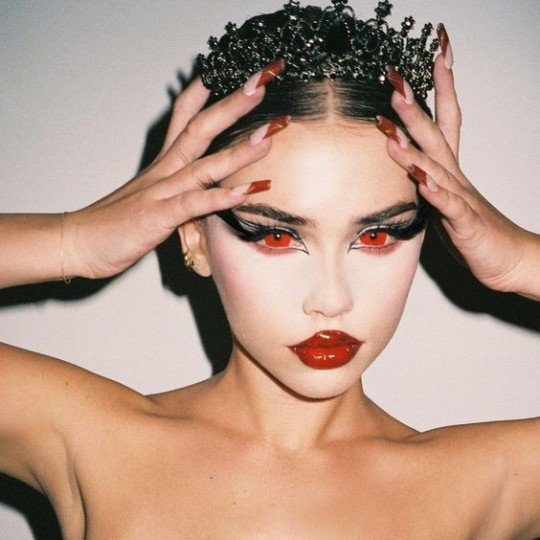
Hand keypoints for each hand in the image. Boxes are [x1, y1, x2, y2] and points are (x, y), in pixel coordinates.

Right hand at [65, 75, 277, 279]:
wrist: (79, 242)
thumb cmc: (116, 222)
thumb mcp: (153, 199)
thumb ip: (181, 190)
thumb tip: (208, 191)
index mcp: (163, 165)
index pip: (185, 118)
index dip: (205, 92)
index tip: (228, 71)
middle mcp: (164, 171)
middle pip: (201, 129)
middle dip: (232, 104)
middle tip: (261, 82)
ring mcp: (161, 192)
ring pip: (204, 165)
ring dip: (238, 150)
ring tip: (268, 135)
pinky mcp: (158, 216)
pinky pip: (193, 203)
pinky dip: (219, 196)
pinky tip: (245, 191)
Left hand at [380, 34, 539, 299]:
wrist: (509, 260)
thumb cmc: (475, 231)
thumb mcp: (444, 202)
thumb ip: (427, 182)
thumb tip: (407, 165)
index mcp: (450, 172)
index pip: (444, 123)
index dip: (438, 90)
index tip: (431, 58)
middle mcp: (456, 178)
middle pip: (436, 135)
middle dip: (415, 107)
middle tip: (395, 81)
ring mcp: (462, 199)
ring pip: (437, 167)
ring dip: (413, 146)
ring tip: (391, 126)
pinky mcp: (466, 224)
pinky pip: (449, 206)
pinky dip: (435, 192)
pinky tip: (420, 179)